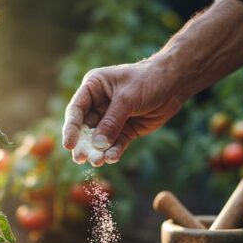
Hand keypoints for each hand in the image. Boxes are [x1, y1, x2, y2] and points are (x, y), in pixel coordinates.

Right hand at [61, 60, 183, 165]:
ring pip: (99, 139)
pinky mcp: (125, 130)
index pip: (76, 110)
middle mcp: (98, 104)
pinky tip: (112, 158)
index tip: (69, 145)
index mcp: (93, 88)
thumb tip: (97, 144)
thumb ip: (112, 121)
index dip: (71, 128)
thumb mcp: (127, 98)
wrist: (173, 84)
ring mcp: (111, 119)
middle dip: (83, 144)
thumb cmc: (148, 81)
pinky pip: (115, 144)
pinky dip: (113, 152)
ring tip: (97, 162)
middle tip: (80, 159)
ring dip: (97, 151)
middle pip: (85, 128)